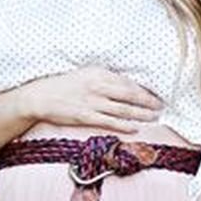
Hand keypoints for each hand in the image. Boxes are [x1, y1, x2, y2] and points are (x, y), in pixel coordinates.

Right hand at [20, 67, 162, 132]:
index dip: (144, 89)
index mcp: (98, 73)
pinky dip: (124, 125)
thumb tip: (123, 86)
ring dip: (141, 114)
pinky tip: (135, 128)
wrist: (38, 97)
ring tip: (154, 117)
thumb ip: (102, 80)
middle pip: (130, 94)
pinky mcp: (85, 116)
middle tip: (161, 106)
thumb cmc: (61, 86)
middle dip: (148, 101)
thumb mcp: (84, 75)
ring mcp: (91, 102)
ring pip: (123, 109)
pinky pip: (109, 121)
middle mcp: (97, 86)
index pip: (127, 81)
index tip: (155, 94)